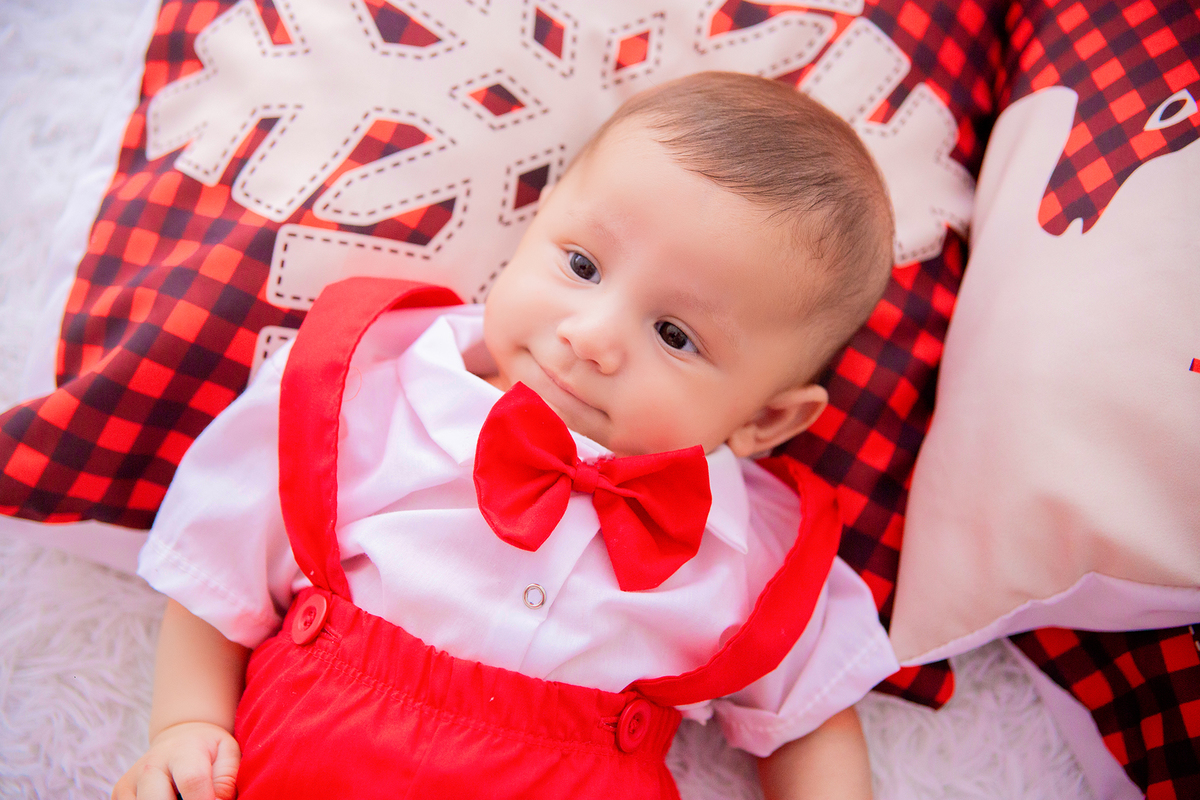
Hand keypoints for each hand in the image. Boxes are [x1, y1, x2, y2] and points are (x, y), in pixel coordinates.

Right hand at [112, 721, 239, 799]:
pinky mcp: (119, 793)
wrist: (179, 737)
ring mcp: (131, 781)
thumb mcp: (227, 754)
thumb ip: (226, 779)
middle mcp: (151, 765)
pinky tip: (167, 799)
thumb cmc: (208, 749)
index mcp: (182, 751)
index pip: (192, 781)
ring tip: (181, 798)